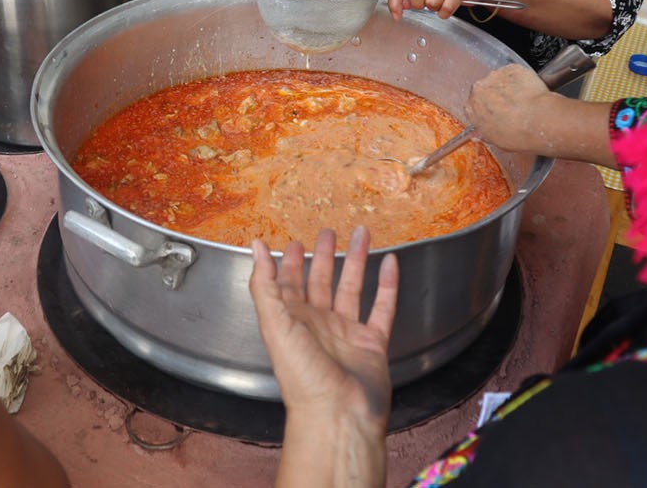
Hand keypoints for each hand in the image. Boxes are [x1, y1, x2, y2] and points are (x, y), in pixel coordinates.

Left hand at [249, 227, 397, 428]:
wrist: (337, 415)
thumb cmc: (302, 377)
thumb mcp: (274, 324)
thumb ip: (264, 284)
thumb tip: (256, 247)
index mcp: (292, 320)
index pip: (289, 283)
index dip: (291, 263)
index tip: (295, 242)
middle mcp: (318, 325)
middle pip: (321, 281)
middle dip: (324, 256)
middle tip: (329, 232)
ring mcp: (346, 334)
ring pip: (352, 288)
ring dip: (357, 260)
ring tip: (362, 234)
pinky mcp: (372, 344)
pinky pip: (382, 308)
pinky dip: (388, 285)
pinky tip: (390, 264)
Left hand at [386, 0, 484, 20]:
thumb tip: (399, 5)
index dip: (394, 1)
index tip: (397, 14)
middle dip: (418, 3)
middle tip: (425, 1)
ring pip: (431, 1)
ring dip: (435, 7)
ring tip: (441, 0)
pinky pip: (446, 8)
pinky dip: (445, 12)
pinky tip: (447, 6)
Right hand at [464, 64, 553, 150]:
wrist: (540, 121)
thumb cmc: (518, 133)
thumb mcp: (497, 142)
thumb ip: (487, 132)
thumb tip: (488, 132)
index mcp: (471, 109)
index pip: (473, 107)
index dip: (485, 111)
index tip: (494, 114)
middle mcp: (479, 89)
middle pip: (485, 91)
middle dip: (496, 97)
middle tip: (511, 108)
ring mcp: (496, 76)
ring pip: (500, 81)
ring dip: (509, 88)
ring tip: (523, 101)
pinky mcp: (512, 69)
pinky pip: (515, 73)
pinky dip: (522, 80)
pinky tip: (529, 92)